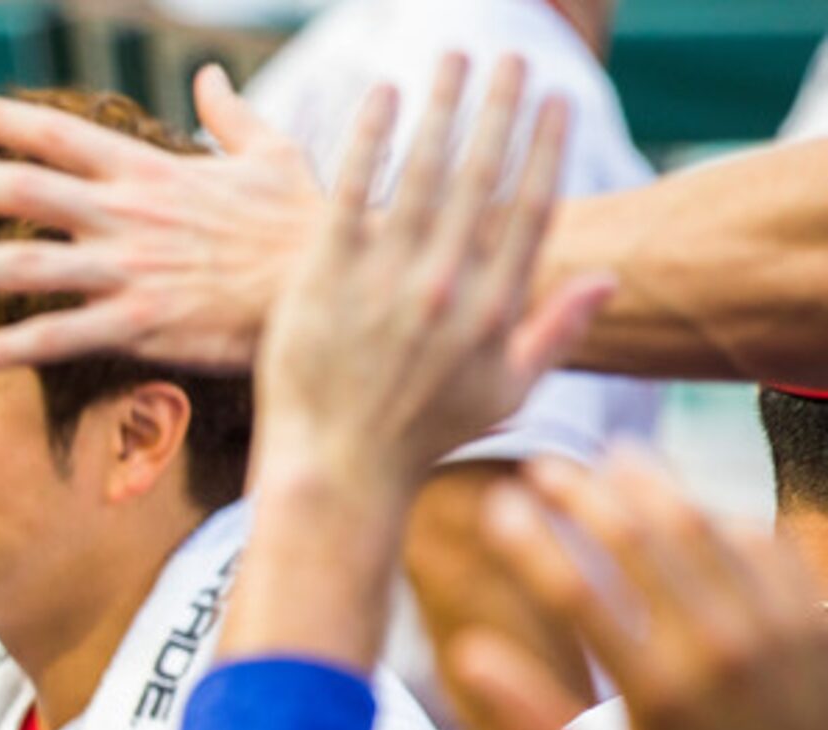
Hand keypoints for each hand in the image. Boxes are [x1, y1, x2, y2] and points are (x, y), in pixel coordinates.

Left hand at [0, 66, 320, 378]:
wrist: (336, 287)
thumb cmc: (309, 224)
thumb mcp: (273, 152)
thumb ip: (230, 115)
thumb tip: (208, 77)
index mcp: (148, 171)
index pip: (55, 133)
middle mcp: (125, 214)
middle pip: (19, 190)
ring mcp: (127, 270)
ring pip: (22, 265)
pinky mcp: (138, 325)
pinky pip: (57, 338)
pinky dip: (4, 349)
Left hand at [254, 56, 610, 498]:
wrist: (335, 469)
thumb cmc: (422, 436)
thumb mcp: (507, 394)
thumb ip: (559, 332)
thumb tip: (609, 278)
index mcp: (493, 311)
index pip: (530, 209)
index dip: (546, 148)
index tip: (557, 102)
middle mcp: (445, 288)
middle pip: (482, 176)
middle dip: (501, 109)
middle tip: (511, 57)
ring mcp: (384, 281)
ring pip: (422, 171)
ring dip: (443, 105)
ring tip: (456, 55)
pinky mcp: (324, 279)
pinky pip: (351, 192)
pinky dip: (370, 138)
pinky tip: (383, 95)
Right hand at [449, 452, 827, 729]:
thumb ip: (532, 725)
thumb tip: (469, 656)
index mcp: (659, 697)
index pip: (578, 596)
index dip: (530, 545)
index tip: (496, 509)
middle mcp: (720, 651)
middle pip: (640, 542)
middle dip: (584, 495)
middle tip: (546, 466)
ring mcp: (777, 630)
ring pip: (706, 530)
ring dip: (656, 488)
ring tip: (617, 457)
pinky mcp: (816, 622)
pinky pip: (765, 546)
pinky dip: (723, 519)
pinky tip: (692, 507)